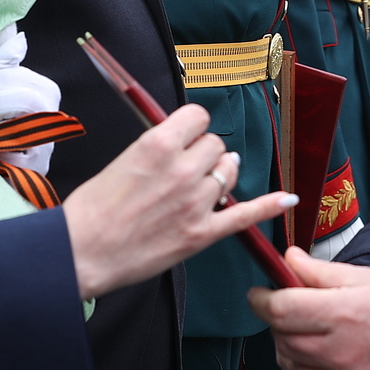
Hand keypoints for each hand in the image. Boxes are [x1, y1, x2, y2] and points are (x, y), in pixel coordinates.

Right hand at [61, 102, 294, 298]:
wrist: (82, 252)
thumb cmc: (93, 209)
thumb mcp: (122, 160)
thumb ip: (157, 148)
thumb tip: (181, 139)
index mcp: (157, 145)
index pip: (198, 117)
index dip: (192, 126)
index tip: (186, 135)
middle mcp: (182, 170)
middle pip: (216, 145)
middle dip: (203, 153)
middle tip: (185, 168)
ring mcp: (196, 203)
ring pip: (228, 172)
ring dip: (219, 175)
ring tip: (203, 184)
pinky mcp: (202, 234)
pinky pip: (244, 214)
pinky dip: (268, 206)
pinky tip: (286, 199)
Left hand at [252, 248, 369, 369]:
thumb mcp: (368, 279)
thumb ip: (322, 273)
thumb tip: (288, 260)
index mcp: (342, 314)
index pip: (279, 310)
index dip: (261, 300)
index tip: (258, 295)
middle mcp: (341, 354)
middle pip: (283, 340)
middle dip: (279, 324)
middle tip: (291, 313)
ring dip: (293, 352)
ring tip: (313, 338)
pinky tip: (330, 364)